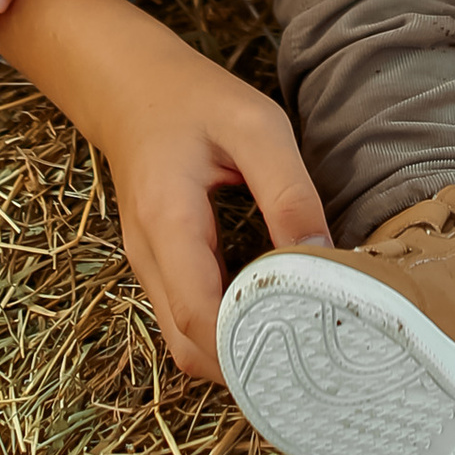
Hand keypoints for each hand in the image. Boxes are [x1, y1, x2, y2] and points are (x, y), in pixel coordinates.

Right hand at [0, 0, 328, 380]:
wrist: (131, 86)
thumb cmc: (197, 101)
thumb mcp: (257, 127)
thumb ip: (289, 192)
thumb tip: (322, 258)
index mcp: (169, 222)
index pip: (199, 316)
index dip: (248, 350)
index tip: (307, 354)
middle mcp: (149, 257)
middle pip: (190, 348)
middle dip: (247, 368)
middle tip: (314, 365)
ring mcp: (148, 268)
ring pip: (185, 343)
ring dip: (236, 356)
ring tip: (299, 348)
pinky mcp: (160, 268)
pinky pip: (186, 321)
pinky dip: (224, 335)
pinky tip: (272, 320)